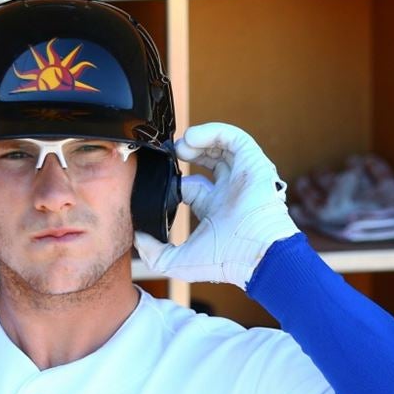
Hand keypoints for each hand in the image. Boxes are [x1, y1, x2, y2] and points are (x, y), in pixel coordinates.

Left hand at [134, 122, 299, 288]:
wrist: (255, 253)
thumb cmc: (224, 260)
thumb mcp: (177, 262)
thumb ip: (153, 253)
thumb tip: (138, 239)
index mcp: (213, 210)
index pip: (190, 186)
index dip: (173, 181)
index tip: (159, 181)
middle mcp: (228, 191)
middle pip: (208, 161)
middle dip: (187, 154)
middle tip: (171, 154)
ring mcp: (241, 176)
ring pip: (221, 146)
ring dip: (198, 141)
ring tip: (180, 146)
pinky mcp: (253, 163)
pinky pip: (234, 138)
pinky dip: (212, 132)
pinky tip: (192, 138)